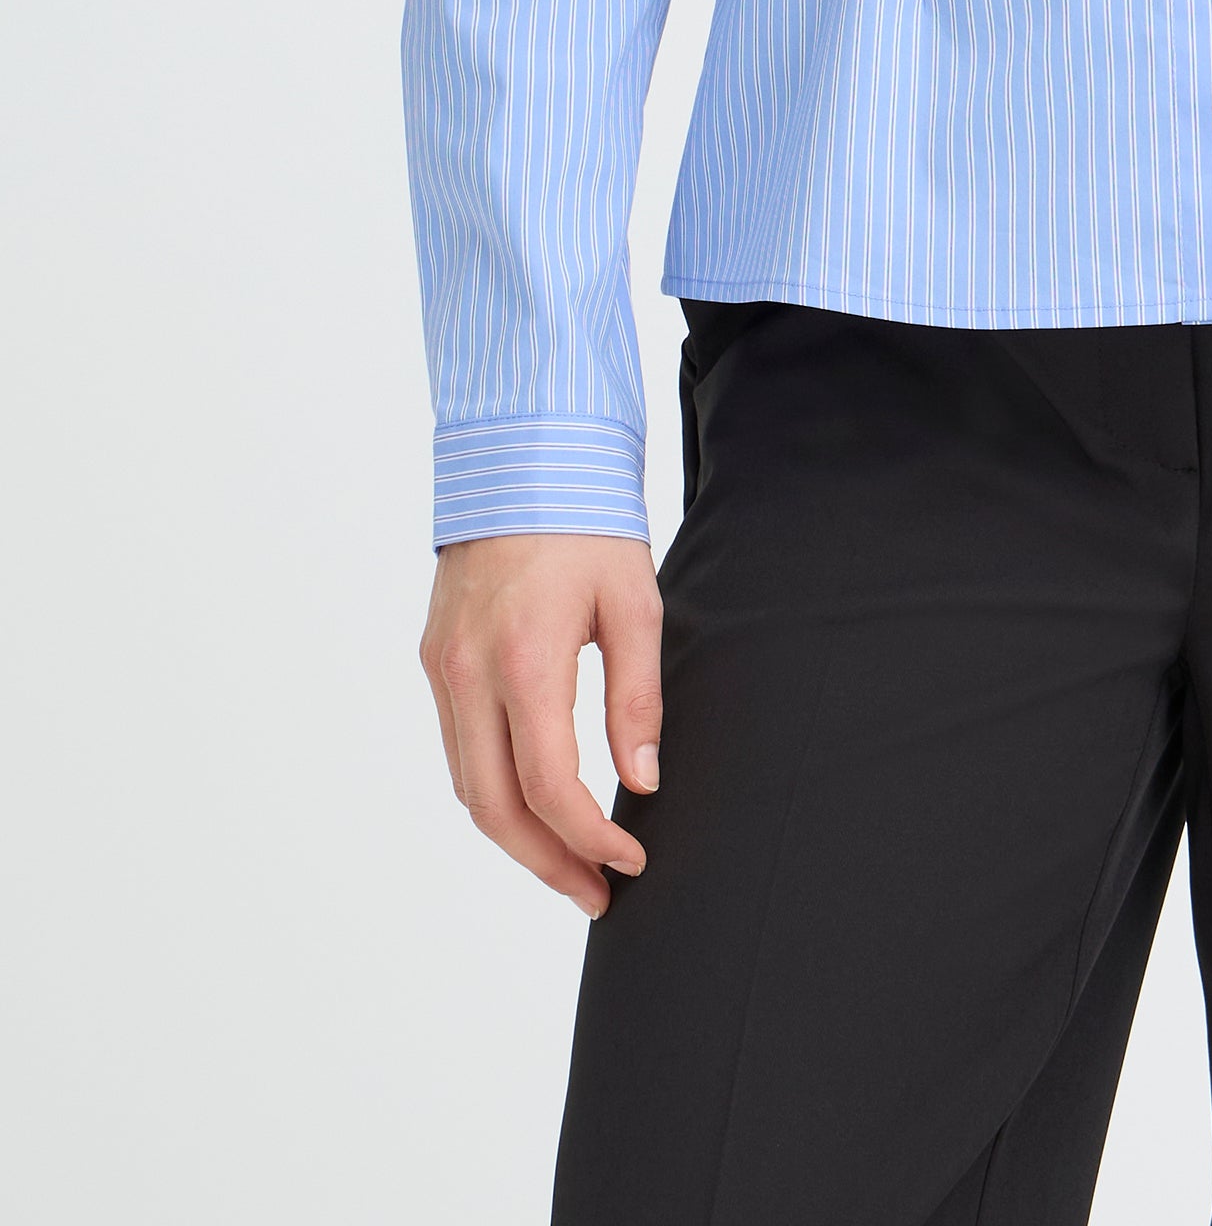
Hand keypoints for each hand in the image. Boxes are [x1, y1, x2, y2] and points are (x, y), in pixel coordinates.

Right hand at [421, 533, 662, 918]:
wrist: (522, 453)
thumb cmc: (587, 521)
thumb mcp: (634, 602)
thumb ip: (637, 696)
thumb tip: (642, 781)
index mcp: (524, 657)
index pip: (547, 785)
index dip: (588, 837)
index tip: (631, 858)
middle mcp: (468, 671)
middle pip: (493, 807)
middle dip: (547, 863)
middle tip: (597, 893)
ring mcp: (442, 667)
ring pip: (466, 786)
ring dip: (515, 838)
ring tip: (570, 866)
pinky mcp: (434, 658)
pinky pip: (457, 748)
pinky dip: (491, 791)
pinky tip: (532, 806)